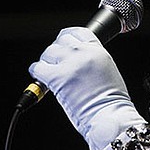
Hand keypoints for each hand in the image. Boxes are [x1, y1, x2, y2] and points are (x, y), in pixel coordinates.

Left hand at [29, 27, 134, 142]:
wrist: (110, 116)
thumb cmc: (112, 102)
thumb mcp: (108, 71)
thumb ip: (93, 60)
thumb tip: (77, 61)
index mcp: (98, 50)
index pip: (78, 32)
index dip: (67, 37)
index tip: (63, 43)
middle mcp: (84, 53)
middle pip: (61, 41)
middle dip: (56, 51)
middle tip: (54, 63)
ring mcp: (70, 64)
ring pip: (48, 52)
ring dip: (46, 62)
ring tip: (49, 73)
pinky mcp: (58, 78)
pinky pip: (38, 68)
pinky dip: (37, 73)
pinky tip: (42, 81)